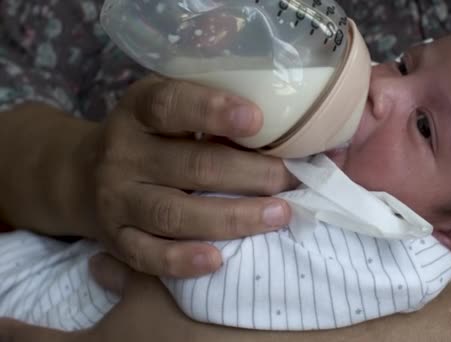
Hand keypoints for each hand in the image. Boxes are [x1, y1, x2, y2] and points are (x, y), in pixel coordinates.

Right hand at [72, 76, 294, 277]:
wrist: (82, 175)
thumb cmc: (148, 137)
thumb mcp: (168, 110)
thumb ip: (211, 111)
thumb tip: (287, 126)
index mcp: (138, 111)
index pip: (170, 105)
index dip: (212, 110)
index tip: (256, 120)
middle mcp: (122, 154)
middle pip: (190, 166)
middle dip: (249, 174)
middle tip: (292, 179)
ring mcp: (116, 200)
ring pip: (174, 213)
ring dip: (231, 217)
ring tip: (278, 215)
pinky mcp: (116, 239)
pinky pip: (147, 256)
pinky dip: (182, 261)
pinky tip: (218, 261)